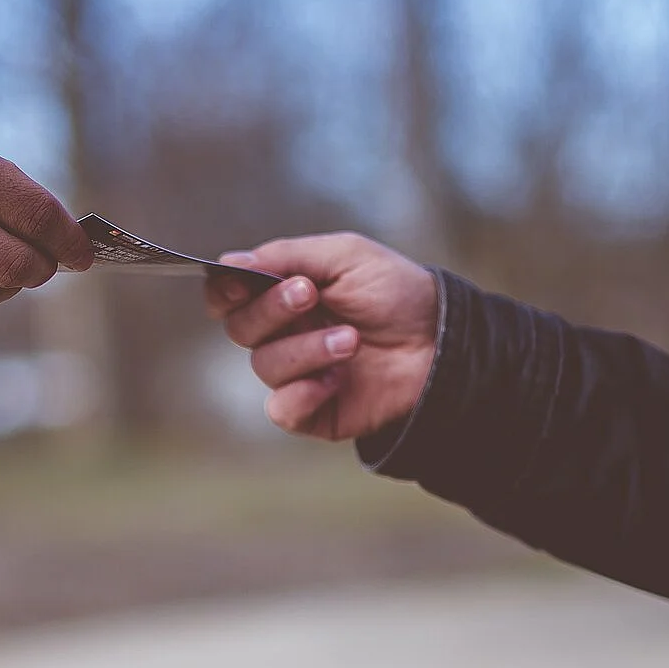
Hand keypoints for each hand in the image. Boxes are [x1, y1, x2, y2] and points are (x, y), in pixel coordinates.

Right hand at [205, 233, 436, 439]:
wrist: (442, 341)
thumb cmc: (397, 292)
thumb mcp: (345, 256)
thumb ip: (286, 256)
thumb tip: (229, 261)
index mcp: (285, 295)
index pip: (231, 296)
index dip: (225, 289)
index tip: (239, 279)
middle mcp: (285, 334)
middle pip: (241, 328)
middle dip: (271, 310)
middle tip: (309, 295)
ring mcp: (298, 374)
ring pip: (265, 366)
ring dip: (306, 349)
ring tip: (351, 340)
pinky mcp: (314, 411)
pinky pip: (282, 409)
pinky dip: (303, 393)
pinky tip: (337, 379)